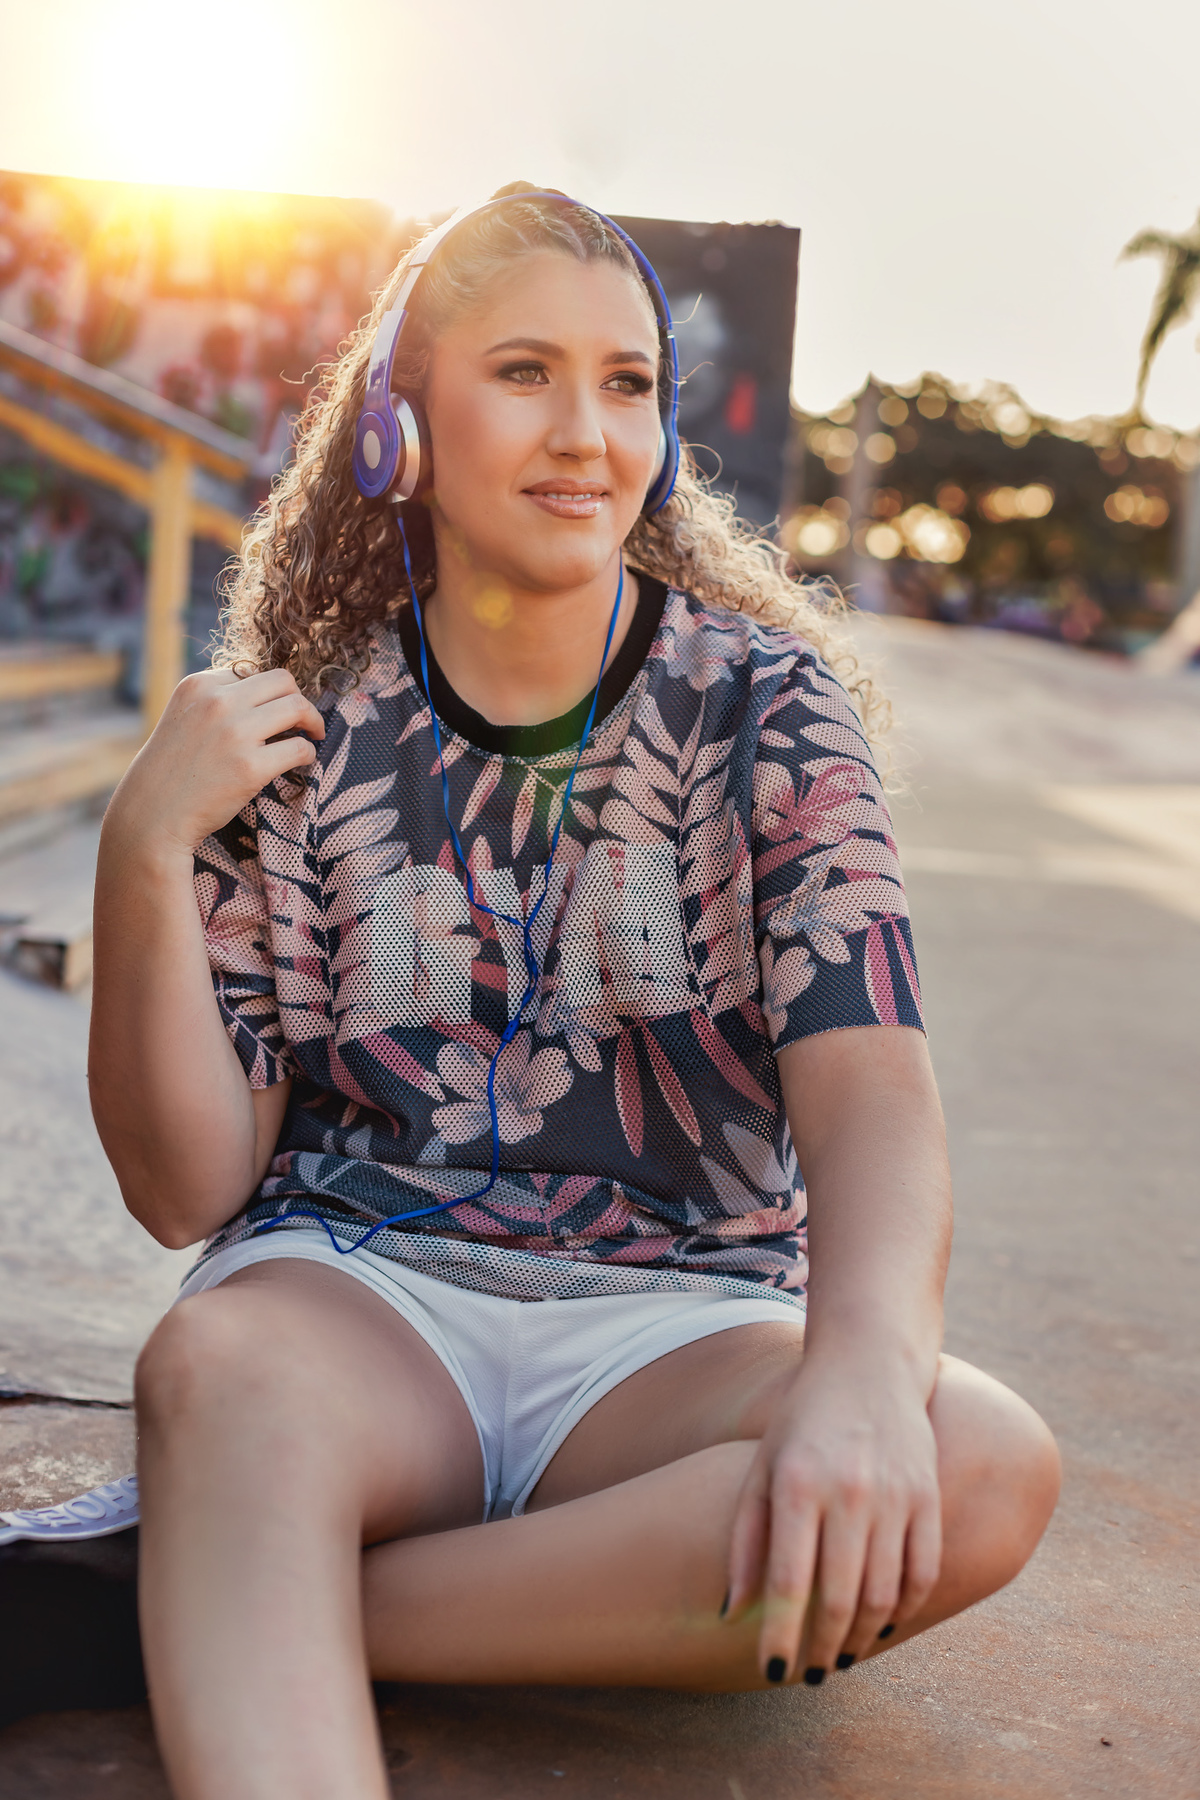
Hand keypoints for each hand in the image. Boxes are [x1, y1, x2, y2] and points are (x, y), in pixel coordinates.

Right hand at [108, 669, 325, 860]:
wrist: (152, 815)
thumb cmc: (171, 771)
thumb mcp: (183, 717)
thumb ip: (215, 702)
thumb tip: (266, 697)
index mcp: (199, 685)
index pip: (253, 673)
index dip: (268, 694)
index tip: (273, 713)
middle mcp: (217, 702)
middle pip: (283, 681)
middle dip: (299, 699)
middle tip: (303, 720)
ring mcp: (235, 733)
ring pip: (298, 708)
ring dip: (312, 721)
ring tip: (312, 735)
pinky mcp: (250, 767)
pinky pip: (300, 748)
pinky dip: (308, 753)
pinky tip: (303, 762)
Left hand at [725, 1349, 941, 1682]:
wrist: (869, 1365)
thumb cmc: (803, 1422)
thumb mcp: (761, 1468)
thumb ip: (745, 1540)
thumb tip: (732, 1612)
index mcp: (799, 1484)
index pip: (789, 1582)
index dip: (781, 1636)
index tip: (773, 1674)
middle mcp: (850, 1491)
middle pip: (839, 1598)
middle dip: (822, 1647)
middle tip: (809, 1674)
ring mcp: (896, 1494)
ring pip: (884, 1594)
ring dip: (862, 1637)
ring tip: (840, 1656)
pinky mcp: (928, 1495)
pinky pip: (922, 1571)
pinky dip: (904, 1608)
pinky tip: (882, 1624)